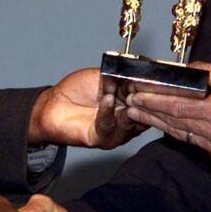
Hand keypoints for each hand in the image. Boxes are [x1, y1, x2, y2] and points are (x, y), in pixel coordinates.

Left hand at [29, 67, 146, 148]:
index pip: (149, 98)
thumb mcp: (104, 76)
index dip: (154, 90)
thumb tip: (140, 72)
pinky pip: (109, 126)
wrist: (53, 104)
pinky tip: (107, 99)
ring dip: (131, 107)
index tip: (157, 81)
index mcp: (130, 102)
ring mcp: (115, 130)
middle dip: (146, 100)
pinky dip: (108, 111)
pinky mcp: (101, 139)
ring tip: (128, 94)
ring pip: (131, 122)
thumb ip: (122, 76)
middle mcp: (126, 118)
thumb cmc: (76, 90)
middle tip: (146, 88)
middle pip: (145, 112)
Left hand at [126, 63, 210, 166]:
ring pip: (181, 135)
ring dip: (158, 124)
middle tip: (128, 105)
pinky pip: (194, 144)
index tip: (136, 95)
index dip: (153, 101)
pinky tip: (164, 125)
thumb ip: (207, 72)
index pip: (178, 105)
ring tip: (138, 115)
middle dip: (149, 112)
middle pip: (175, 122)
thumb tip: (182, 71)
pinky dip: (178, 133)